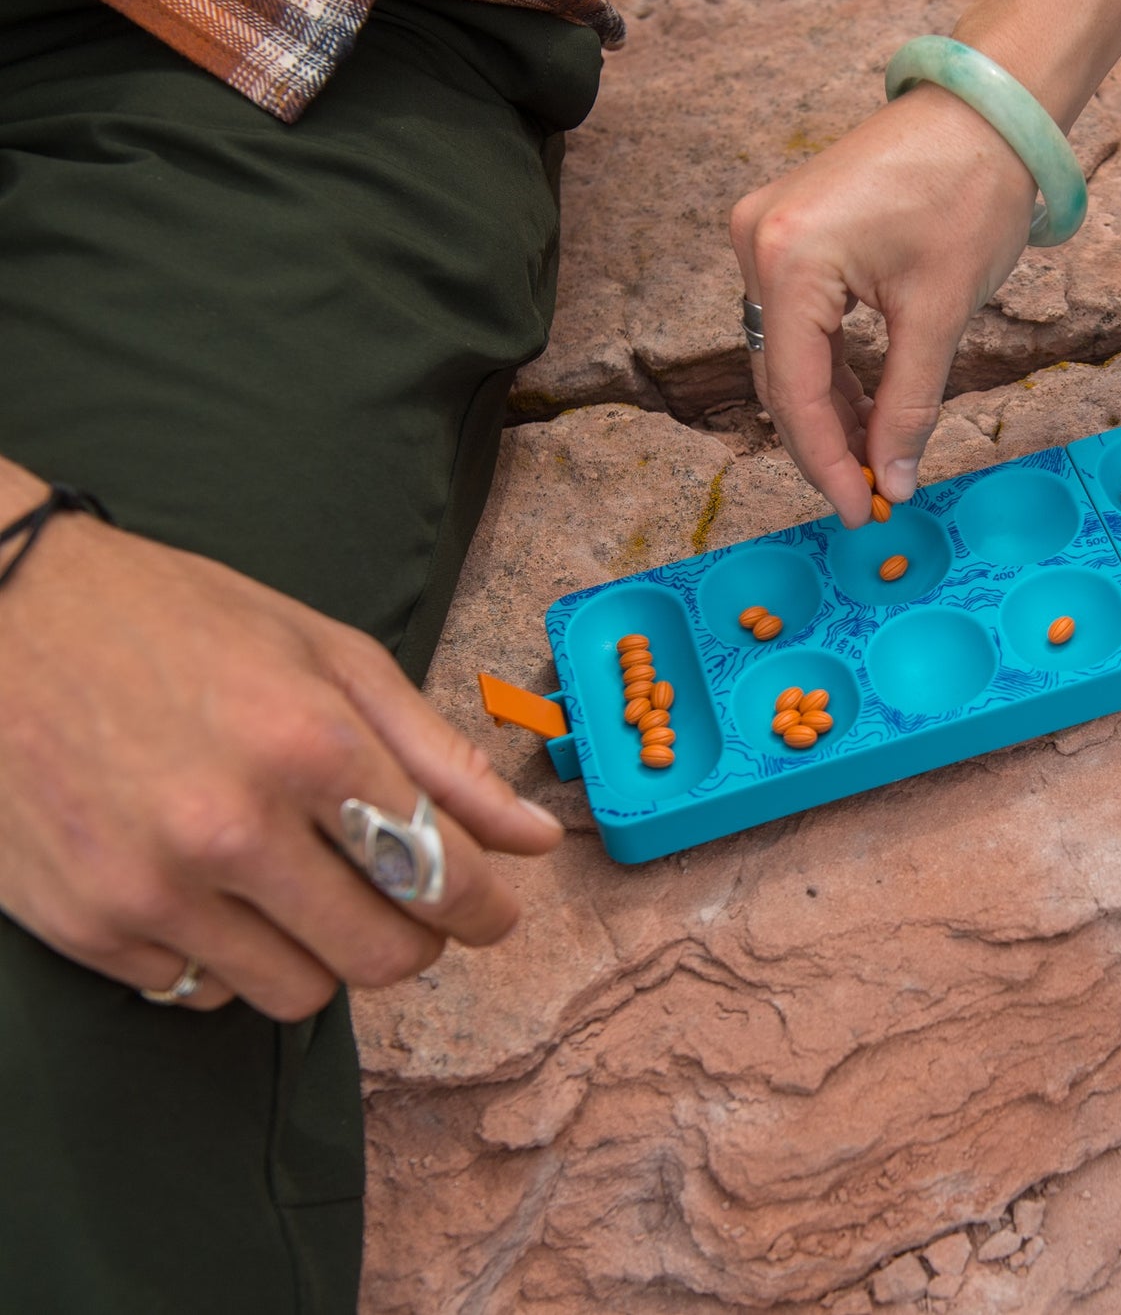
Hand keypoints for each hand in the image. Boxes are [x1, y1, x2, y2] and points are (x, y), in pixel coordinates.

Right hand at [0, 504, 562, 1018]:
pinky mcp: (87, 926)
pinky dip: (227, 957)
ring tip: (301, 889)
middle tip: (402, 903)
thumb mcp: (330, 657)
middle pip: (382, 958)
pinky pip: (202, 991)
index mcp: (311, 746)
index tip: (491, 914)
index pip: (442, 877)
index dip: (486, 911)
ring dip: (322, 956)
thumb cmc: (178, 620)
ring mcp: (152, 888)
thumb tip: (538, 841)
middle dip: (414, 941)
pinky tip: (213, 890)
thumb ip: (443, 757)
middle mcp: (234, 829)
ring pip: (298, 994)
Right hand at [730, 81, 1038, 524]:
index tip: (860, 512)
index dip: (826, 463)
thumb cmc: (969, 192)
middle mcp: (757, 242)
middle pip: (782, 375)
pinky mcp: (784, 229)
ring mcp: (763, 232)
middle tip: (873, 496)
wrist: (984, 110)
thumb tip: (893, 479)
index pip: (795, 391)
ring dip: (830, 410)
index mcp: (788, 259)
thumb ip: (909, 405)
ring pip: (787, 353)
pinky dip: (830, 367)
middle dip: (827, 442)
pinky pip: (796, 320)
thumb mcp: (940, 314)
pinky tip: (865, 412)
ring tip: (877, 462)